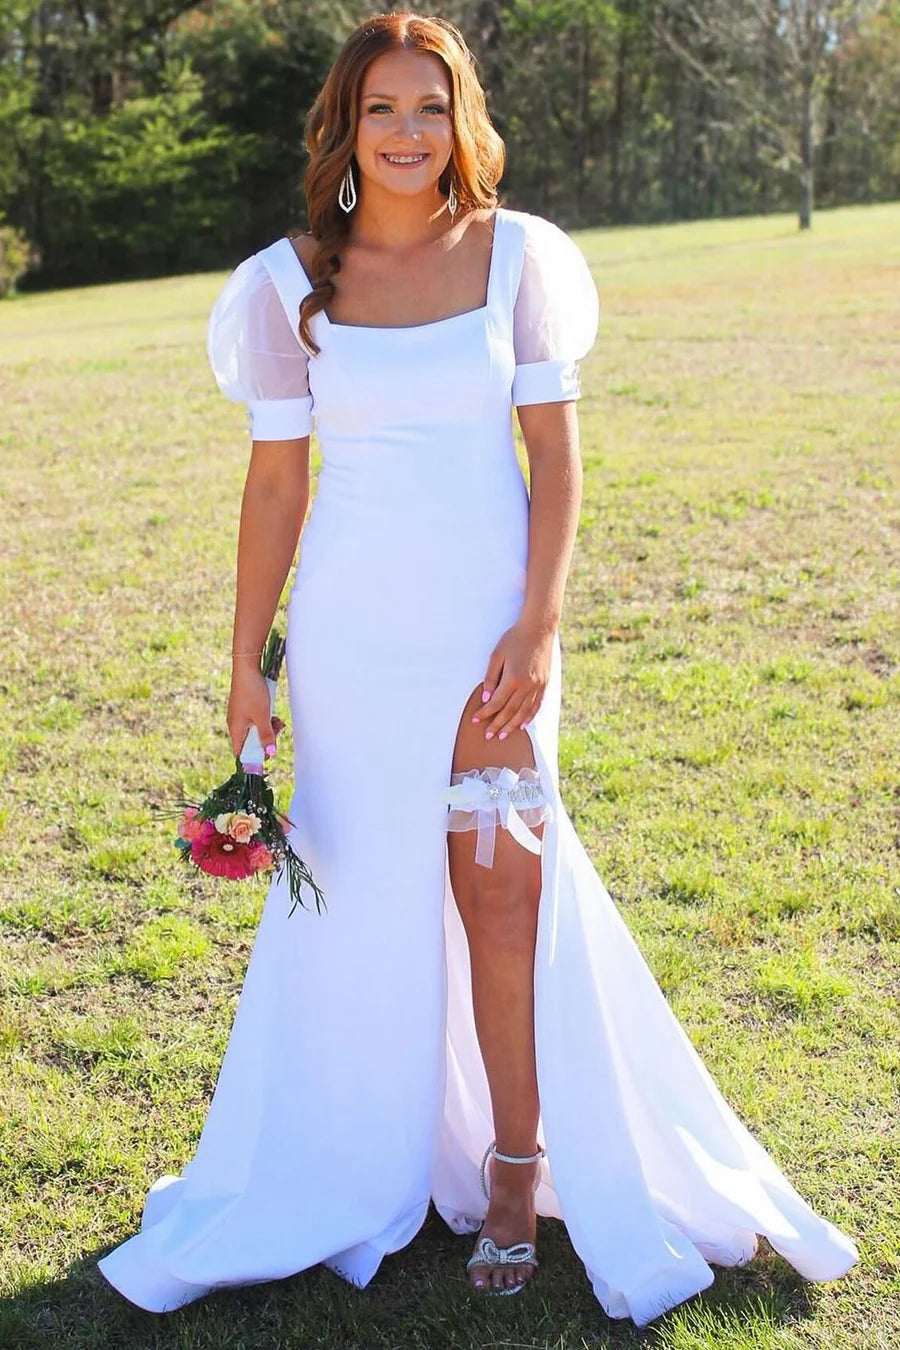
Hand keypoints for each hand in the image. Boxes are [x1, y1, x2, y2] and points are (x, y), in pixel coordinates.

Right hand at [227, 665, 284, 760]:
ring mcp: (240, 716)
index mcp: (236, 730)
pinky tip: (274, 716)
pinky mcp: (245, 708)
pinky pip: (255, 720)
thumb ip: (266, 736)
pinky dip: (265, 720)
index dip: (254, 757)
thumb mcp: (262, 717)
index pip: (241, 753)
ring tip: (279, 723)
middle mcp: (235, 725)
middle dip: (266, 740)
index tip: (269, 754)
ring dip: (268, 729)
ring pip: (255, 730)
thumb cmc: (252, 692)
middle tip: (278, 732)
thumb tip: (270, 753)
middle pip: (251, 742)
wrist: (247, 668)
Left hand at [472, 619, 553, 739]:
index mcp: (512, 679)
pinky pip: (536, 706)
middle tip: (488, 735)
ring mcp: (537, 686)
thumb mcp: (496, 655)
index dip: (485, 713)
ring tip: (503, 735)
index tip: (476, 720)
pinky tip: (522, 725)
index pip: (496, 703)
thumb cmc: (514, 639)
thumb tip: (486, 698)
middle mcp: (526, 686)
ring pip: (523, 712)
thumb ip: (490, 678)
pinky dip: (529, 717)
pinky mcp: (545, 684)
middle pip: (509, 711)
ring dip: (512, 726)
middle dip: (497, 725)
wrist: (539, 629)